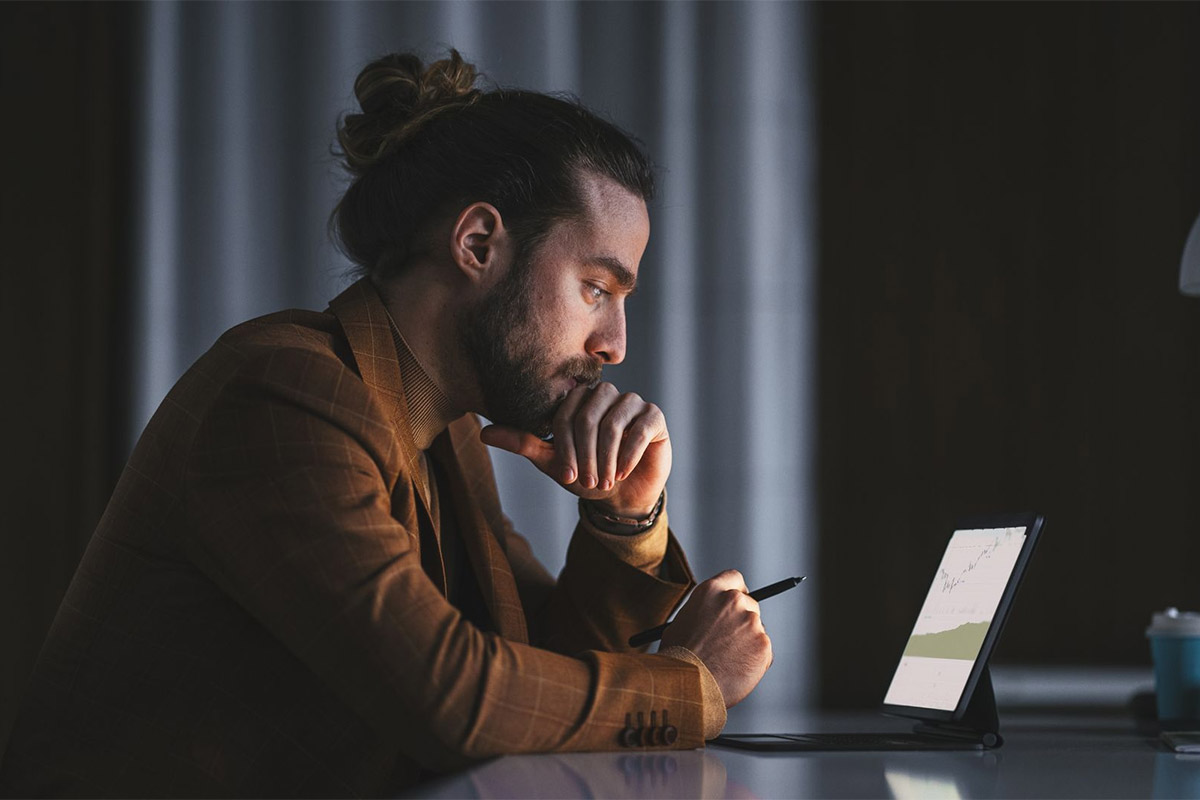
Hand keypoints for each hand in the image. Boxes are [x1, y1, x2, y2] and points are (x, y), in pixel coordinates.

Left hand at [479, 382, 670, 516]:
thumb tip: (484, 433)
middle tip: (587, 481)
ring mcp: (632, 403)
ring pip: (613, 423)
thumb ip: (523, 443)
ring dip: (606, 457)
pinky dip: (628, 454)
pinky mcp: (654, 417)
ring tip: (605, 480)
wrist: (623, 495)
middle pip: (588, 416)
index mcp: (578, 399)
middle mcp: (605, 394)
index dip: (564, 447)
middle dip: (585, 454)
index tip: (566, 476)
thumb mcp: (552, 462)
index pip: (565, 414)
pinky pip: (640, 428)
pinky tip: (622, 472)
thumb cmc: (586, 474)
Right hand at [660, 570, 771, 707]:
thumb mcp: (682, 622)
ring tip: (726, 661)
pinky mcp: (763, 644)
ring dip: (747, 642)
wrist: (688, 685)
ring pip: (756, 630)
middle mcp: (733, 601)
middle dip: (743, 620)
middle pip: (749, 604)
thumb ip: (704, 612)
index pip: (734, 578)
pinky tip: (735, 670)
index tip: (738, 602)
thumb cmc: (679, 658)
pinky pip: (763, 651)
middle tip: (731, 640)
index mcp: (711, 591)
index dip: (736, 591)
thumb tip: (715, 616)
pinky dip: (754, 661)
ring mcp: (751, 622)